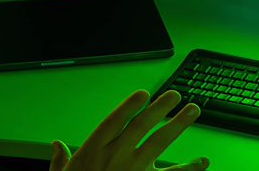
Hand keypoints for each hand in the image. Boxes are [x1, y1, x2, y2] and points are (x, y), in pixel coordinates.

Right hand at [50, 89, 206, 170]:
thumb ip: (60, 160)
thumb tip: (56, 146)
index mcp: (93, 151)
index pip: (114, 120)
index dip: (129, 105)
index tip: (143, 93)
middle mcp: (115, 157)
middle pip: (141, 125)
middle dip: (160, 107)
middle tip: (175, 95)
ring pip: (159, 143)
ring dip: (178, 125)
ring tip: (193, 111)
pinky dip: (189, 168)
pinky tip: (202, 161)